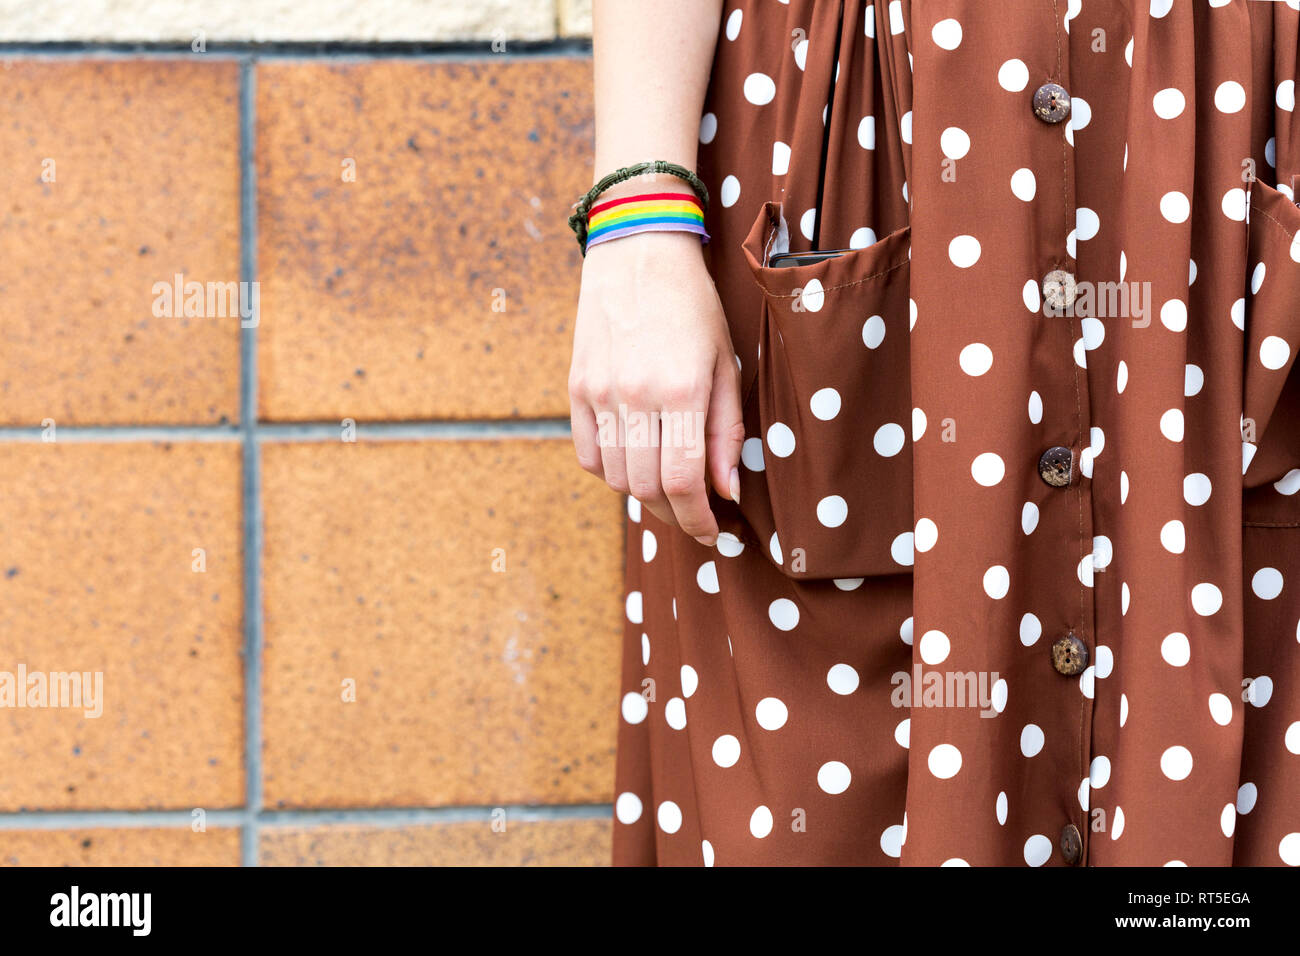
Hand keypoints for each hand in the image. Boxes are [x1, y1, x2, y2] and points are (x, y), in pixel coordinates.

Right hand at [569, 230, 743, 544]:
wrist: (638, 253)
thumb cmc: (693, 307)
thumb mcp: (726, 363)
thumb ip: (726, 431)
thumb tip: (726, 490)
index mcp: (682, 390)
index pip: (684, 480)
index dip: (698, 519)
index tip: (713, 532)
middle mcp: (635, 396)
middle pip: (647, 488)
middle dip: (675, 515)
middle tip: (693, 516)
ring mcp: (600, 393)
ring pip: (616, 477)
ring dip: (644, 497)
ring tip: (667, 491)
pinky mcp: (577, 388)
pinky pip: (588, 454)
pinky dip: (611, 472)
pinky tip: (634, 463)